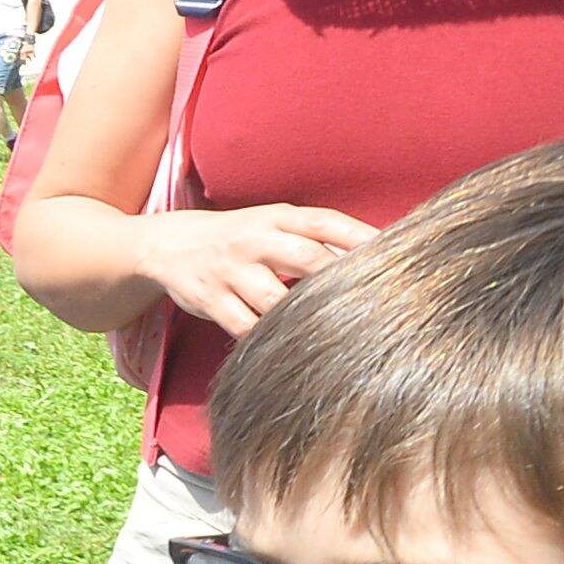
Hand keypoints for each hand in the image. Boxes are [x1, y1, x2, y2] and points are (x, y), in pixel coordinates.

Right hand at [137, 200, 378, 337]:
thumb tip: (375, 256)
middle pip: (307, 259)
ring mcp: (230, 270)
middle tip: (371, 306)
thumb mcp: (273, 226)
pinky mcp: (209, 299)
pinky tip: (285, 346)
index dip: (362, 238)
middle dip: (339, 282)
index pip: (326, 223)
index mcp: (277, 217)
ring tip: (330, 335)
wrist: (168, 244)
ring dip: (302, 318)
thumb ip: (316, 239)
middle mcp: (254, 239)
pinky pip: (244, 326)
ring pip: (275, 300)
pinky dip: (266, 338)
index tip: (396, 256)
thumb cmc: (238, 238)